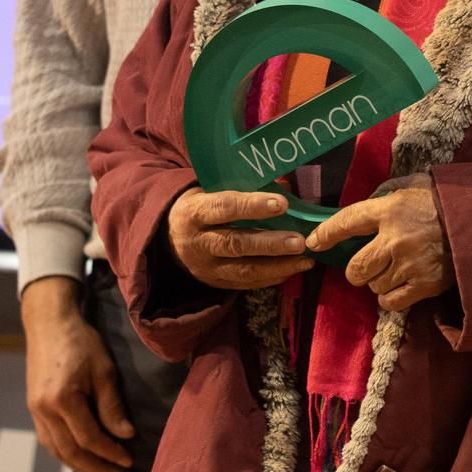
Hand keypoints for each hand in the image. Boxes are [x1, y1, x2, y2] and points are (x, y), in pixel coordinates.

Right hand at [19, 276, 134, 471]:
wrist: (50, 324)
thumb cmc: (81, 342)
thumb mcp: (103, 370)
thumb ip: (112, 406)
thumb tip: (124, 435)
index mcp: (63, 399)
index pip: (89, 438)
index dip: (109, 452)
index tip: (127, 459)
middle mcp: (44, 410)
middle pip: (70, 451)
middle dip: (95, 466)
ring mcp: (35, 411)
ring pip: (56, 450)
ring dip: (79, 464)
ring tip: (101, 470)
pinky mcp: (33, 408)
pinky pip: (48, 439)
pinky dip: (64, 452)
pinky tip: (79, 455)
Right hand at [166, 187, 314, 289]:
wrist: (168, 236)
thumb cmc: (200, 205)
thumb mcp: (211, 189)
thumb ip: (244, 188)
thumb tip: (286, 186)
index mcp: (195, 212)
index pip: (224, 208)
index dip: (253, 206)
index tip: (282, 204)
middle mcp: (198, 242)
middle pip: (235, 244)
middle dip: (270, 244)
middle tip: (299, 241)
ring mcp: (205, 267)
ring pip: (242, 270)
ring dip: (276, 267)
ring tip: (304, 260)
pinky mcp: (213, 283)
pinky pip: (243, 284)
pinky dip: (269, 279)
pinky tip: (290, 271)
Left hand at [304, 174, 453, 311]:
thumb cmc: (446, 201)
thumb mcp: (415, 183)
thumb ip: (387, 192)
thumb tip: (366, 203)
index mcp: (391, 209)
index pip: (347, 221)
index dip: (326, 233)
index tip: (313, 242)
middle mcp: (395, 239)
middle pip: (355, 268)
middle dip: (357, 269)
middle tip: (369, 264)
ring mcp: (409, 265)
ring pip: (373, 285)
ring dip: (380, 280)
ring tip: (398, 269)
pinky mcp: (423, 285)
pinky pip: (390, 301)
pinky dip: (391, 297)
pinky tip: (402, 285)